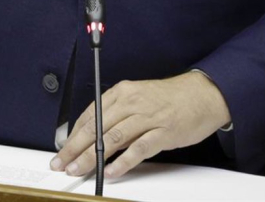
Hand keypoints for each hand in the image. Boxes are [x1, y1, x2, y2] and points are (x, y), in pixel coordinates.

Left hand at [50, 72, 230, 179]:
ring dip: (91, 156)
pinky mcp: (163, 132)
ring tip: (78, 169)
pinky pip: (138, 149)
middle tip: (62, 162)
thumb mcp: (138, 98)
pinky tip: (110, 171)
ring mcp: (147, 117)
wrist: (203, 95)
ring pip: (112, 138)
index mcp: (122, 93)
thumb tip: (95, 134)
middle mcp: (131, 102)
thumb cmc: (170, 98)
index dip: (73, 133)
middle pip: (96, 127)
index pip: (90, 114)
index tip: (63, 148)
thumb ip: (117, 114)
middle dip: (75, 147)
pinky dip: (122, 162)